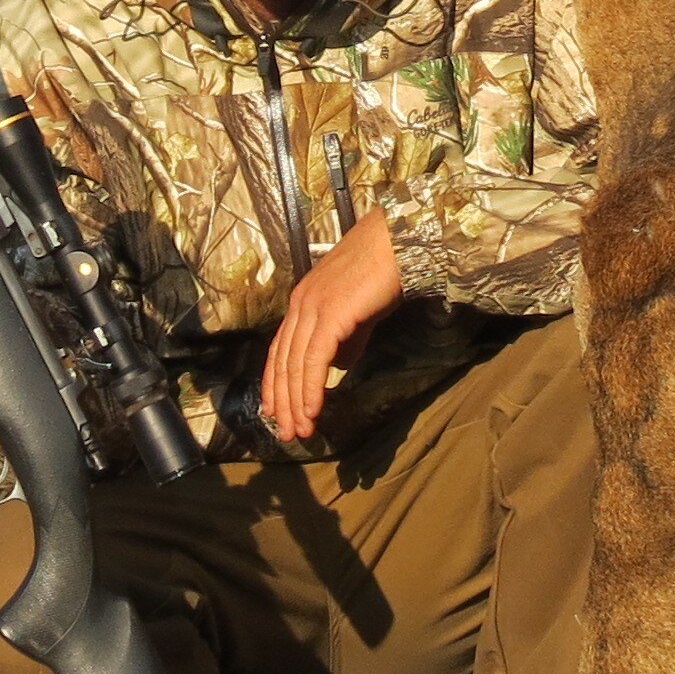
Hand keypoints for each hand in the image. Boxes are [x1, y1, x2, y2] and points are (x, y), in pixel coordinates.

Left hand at [263, 208, 400, 440]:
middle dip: (282, 401)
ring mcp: (312, 308)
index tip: (277, 411)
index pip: (281, 350)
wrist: (398, 241)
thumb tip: (339, 367)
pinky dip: (310, 388)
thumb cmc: (384, 271)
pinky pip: (313, 360)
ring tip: (300, 430)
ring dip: (295, 402)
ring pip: (294, 364)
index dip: (277, 383)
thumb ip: (347, 339)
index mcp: (303, 302)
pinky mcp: (329, 314)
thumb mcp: (359, 310)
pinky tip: (312, 410)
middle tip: (287, 433)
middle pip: (282, 362)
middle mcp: (300, 305)